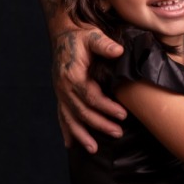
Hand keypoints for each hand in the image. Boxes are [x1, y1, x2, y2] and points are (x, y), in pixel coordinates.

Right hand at [51, 25, 125, 151]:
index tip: (122, 114)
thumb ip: (104, 44)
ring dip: (82, 134)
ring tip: (94, 149)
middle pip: (81, 111)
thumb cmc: (80, 36)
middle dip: (100, 124)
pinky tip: (70, 144)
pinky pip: (62, 115)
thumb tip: (118, 51)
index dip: (106, 107)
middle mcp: (63, 87)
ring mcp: (60, 92)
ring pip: (70, 118)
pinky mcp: (61, 95)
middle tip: (118, 132)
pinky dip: (66, 130)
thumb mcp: (92, 36)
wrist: (63, 34)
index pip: (90, 96)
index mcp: (72, 75)